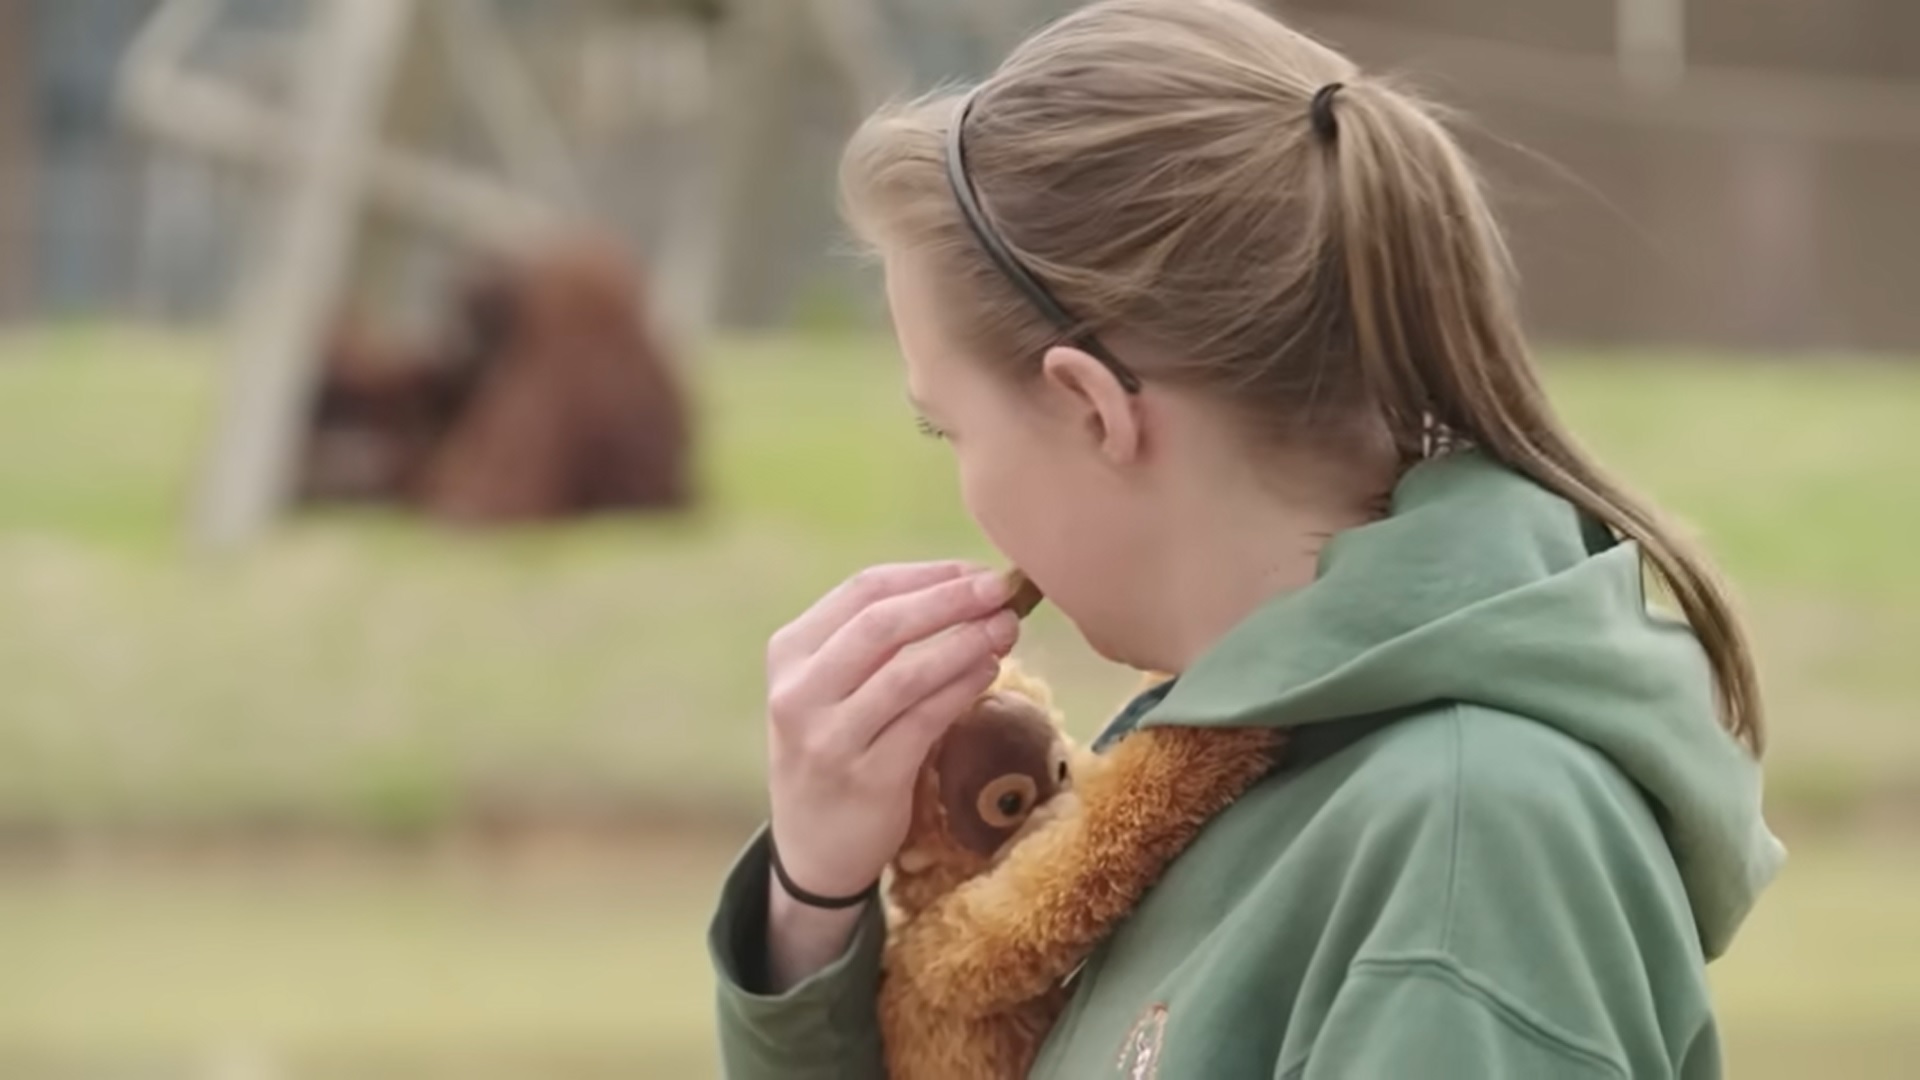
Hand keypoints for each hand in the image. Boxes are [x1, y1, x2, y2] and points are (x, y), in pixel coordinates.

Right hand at [764, 560, 1022, 899]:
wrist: (811, 846)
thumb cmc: (835, 746)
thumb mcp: (829, 686)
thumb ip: (877, 640)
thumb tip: (967, 588)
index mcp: (789, 653)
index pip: (862, 591)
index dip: (927, 575)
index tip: (976, 572)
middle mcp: (800, 692)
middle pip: (882, 624)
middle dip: (950, 600)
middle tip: (1002, 590)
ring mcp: (829, 738)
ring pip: (907, 673)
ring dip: (965, 644)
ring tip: (1006, 630)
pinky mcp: (866, 778)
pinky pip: (925, 721)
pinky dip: (962, 688)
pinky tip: (989, 671)